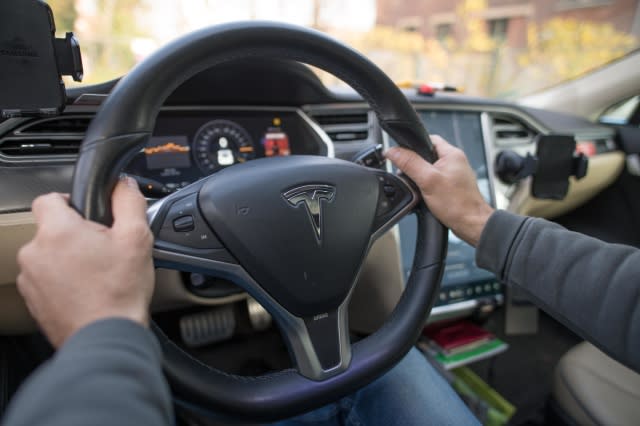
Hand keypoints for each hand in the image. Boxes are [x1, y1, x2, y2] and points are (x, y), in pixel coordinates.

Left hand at [16, 178, 154, 347]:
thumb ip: (129, 202)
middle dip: (76, 236)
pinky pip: (46, 280)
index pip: (49, 198)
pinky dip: (63, 282)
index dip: (71, 202)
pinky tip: (88, 292)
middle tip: (104, 250)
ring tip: (97, 275)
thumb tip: (124, 184)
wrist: (106, 337)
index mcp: (57, 232)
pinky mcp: (32, 301)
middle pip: (52, 230)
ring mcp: (30, 279)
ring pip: (49, 256)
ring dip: (68, 260)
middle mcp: (34, 253)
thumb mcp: (137, 238)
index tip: (88, 215)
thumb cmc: (119, 292)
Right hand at [385, 135, 493, 245]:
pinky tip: (424, 195)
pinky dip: (425, 187)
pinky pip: (433, 181)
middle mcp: (454, 162)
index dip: (412, 145)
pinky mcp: (451, 187)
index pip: (427, 138)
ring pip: (428, 169)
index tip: (402, 155)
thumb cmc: (458, 204)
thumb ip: (410, 163)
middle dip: (414, 165)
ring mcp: (453, 175)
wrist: (471, 225)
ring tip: (419, 188)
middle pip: (425, 155)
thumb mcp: (428, 180)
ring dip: (419, 178)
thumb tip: (394, 151)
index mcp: (452, 154)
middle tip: (410, 176)